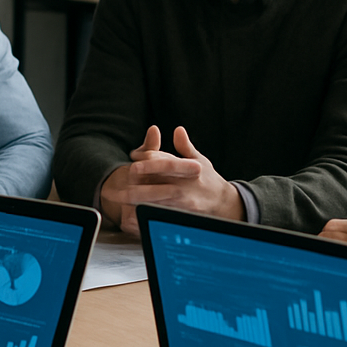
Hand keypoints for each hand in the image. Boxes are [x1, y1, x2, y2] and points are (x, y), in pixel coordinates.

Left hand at [100, 125, 244, 235]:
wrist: (225, 204)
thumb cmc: (208, 179)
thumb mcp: (200, 160)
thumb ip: (185, 147)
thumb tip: (177, 130)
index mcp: (188, 168)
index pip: (164, 161)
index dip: (147, 159)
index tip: (133, 158)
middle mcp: (186, 185)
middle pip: (159, 183)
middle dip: (139, 184)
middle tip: (121, 184)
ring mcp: (185, 202)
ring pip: (159, 201)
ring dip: (140, 201)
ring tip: (122, 201)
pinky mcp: (184, 215)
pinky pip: (164, 215)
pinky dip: (150, 214)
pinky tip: (136, 214)